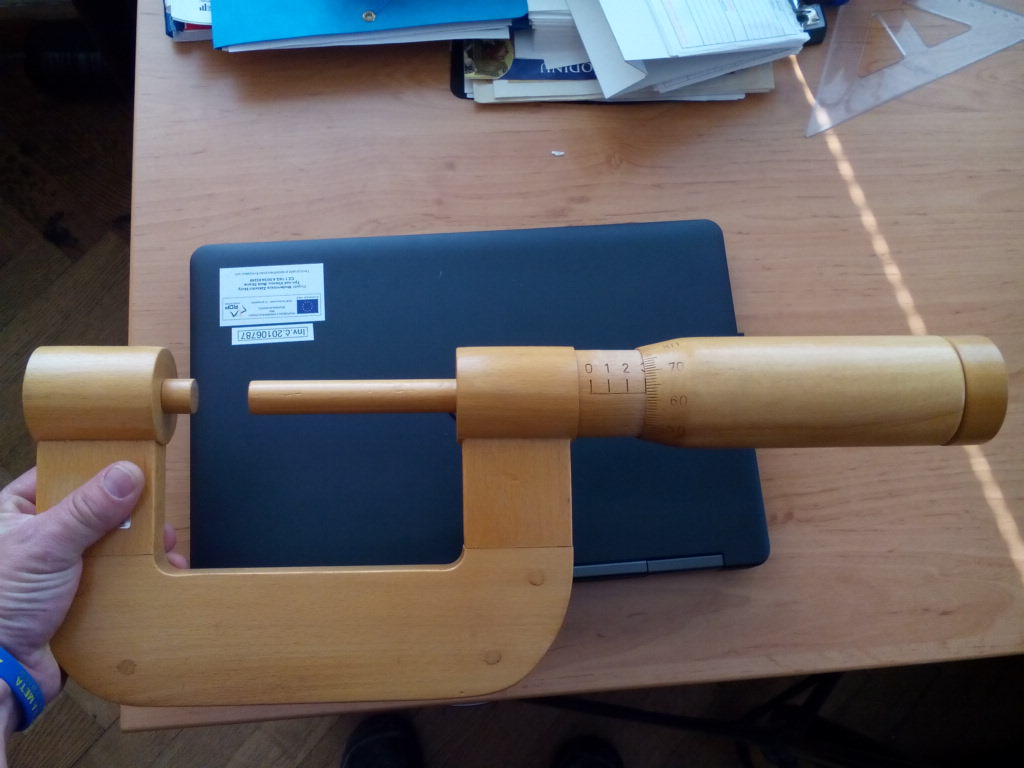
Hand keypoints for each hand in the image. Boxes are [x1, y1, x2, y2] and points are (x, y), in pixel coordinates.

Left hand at [0, 463, 185, 734]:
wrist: (2, 674)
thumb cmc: (1, 605)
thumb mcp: (46, 545)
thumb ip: (88, 509)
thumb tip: (127, 472)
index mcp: (15, 514)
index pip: (59, 476)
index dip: (95, 468)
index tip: (132, 463)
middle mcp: (37, 540)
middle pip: (93, 511)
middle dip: (130, 513)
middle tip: (156, 509)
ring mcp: (59, 571)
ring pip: (108, 547)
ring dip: (139, 546)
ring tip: (167, 543)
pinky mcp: (78, 600)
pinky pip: (114, 580)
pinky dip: (138, 576)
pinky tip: (161, 571)